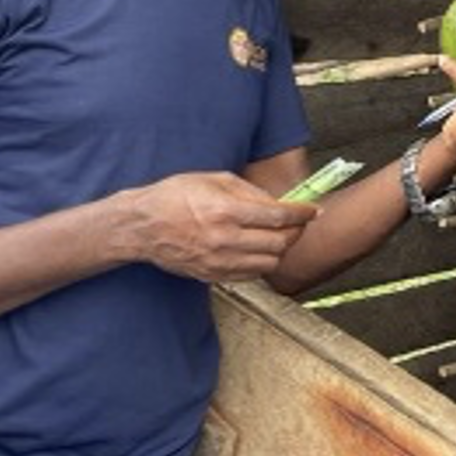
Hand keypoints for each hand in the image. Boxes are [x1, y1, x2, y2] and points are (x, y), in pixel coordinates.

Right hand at [122, 171, 317, 281]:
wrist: (142, 227)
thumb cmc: (175, 196)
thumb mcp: (213, 180)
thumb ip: (249, 191)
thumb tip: (277, 202)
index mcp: (225, 211)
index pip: (278, 217)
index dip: (302, 213)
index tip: (313, 210)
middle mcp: (224, 239)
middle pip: (279, 243)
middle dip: (295, 231)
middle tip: (298, 223)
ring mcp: (219, 261)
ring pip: (269, 263)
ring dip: (280, 249)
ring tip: (278, 236)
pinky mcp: (213, 276)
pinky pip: (251, 275)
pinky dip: (262, 263)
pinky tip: (259, 249)